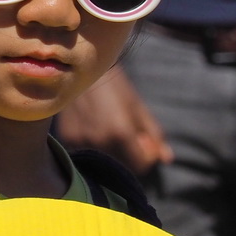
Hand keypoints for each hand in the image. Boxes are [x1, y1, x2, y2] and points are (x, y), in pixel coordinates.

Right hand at [57, 67, 173, 174]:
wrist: (80, 69)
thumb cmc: (115, 86)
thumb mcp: (138, 107)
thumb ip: (154, 134)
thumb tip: (168, 159)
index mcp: (121, 133)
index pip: (141, 166)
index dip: (147, 156)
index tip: (144, 143)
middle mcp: (99, 141)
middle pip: (123, 167)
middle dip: (129, 155)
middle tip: (127, 136)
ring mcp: (80, 141)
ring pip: (104, 162)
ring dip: (111, 152)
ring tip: (108, 129)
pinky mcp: (67, 139)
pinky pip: (87, 153)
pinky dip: (94, 146)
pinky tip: (92, 128)